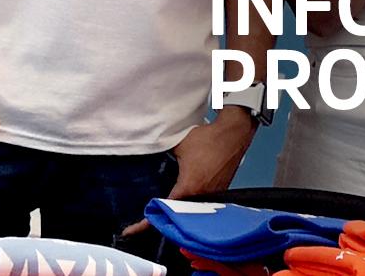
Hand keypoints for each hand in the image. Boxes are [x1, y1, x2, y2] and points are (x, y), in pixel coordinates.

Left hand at [121, 110, 256, 236]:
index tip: (130, 231)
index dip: (144, 224)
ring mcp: (212, 195)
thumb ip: (161, 154)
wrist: (234, 133)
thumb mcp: (177, 145)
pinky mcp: (219, 191)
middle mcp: (201, 196)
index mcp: (188, 187)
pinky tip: (180, 203)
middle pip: (176, 218)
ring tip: (159, 213)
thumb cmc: (209, 138)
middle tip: (140, 224)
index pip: (162, 211)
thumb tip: (146, 155)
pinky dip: (188, 207)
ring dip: (174, 214)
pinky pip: (199, 205)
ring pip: (188, 212)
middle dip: (159, 221)